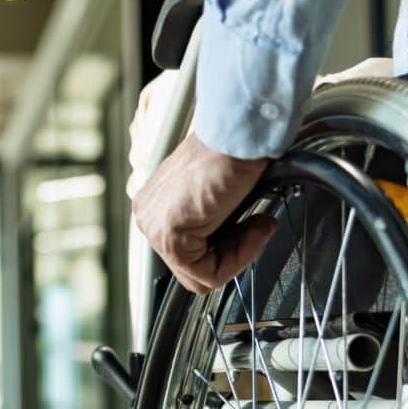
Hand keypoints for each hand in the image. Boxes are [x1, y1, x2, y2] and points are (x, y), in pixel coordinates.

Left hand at [131, 133, 275, 293]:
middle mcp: (148, 217)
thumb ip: (213, 220)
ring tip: (258, 225)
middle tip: (259, 227)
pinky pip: (208, 274)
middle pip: (193, 268)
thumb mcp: (219, 192)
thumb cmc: (235, 150)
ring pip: (200, 276)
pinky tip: (254, 229)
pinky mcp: (169, 237)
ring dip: (240, 255)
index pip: (189, 254)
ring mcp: (154, 228)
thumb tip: (230, 243)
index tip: (254, 225)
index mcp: (155, 205)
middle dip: (234, 253)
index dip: (229, 248)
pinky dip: (240, 258)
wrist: (241, 132)